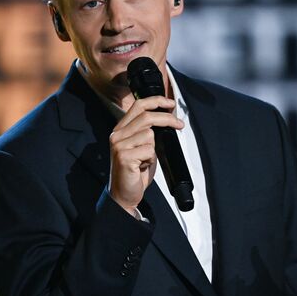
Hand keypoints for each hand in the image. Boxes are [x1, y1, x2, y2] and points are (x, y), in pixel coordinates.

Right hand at [108, 96, 182, 216]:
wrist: (124, 194)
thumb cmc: (135, 172)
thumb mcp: (141, 147)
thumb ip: (147, 131)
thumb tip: (167, 119)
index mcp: (120, 130)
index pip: (138, 106)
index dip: (156, 101)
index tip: (170, 104)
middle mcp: (117, 135)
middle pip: (147, 117)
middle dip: (167, 119)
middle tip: (179, 125)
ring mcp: (119, 146)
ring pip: (150, 135)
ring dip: (154, 149)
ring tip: (146, 159)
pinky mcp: (124, 157)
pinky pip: (149, 150)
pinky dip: (151, 159)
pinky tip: (142, 166)